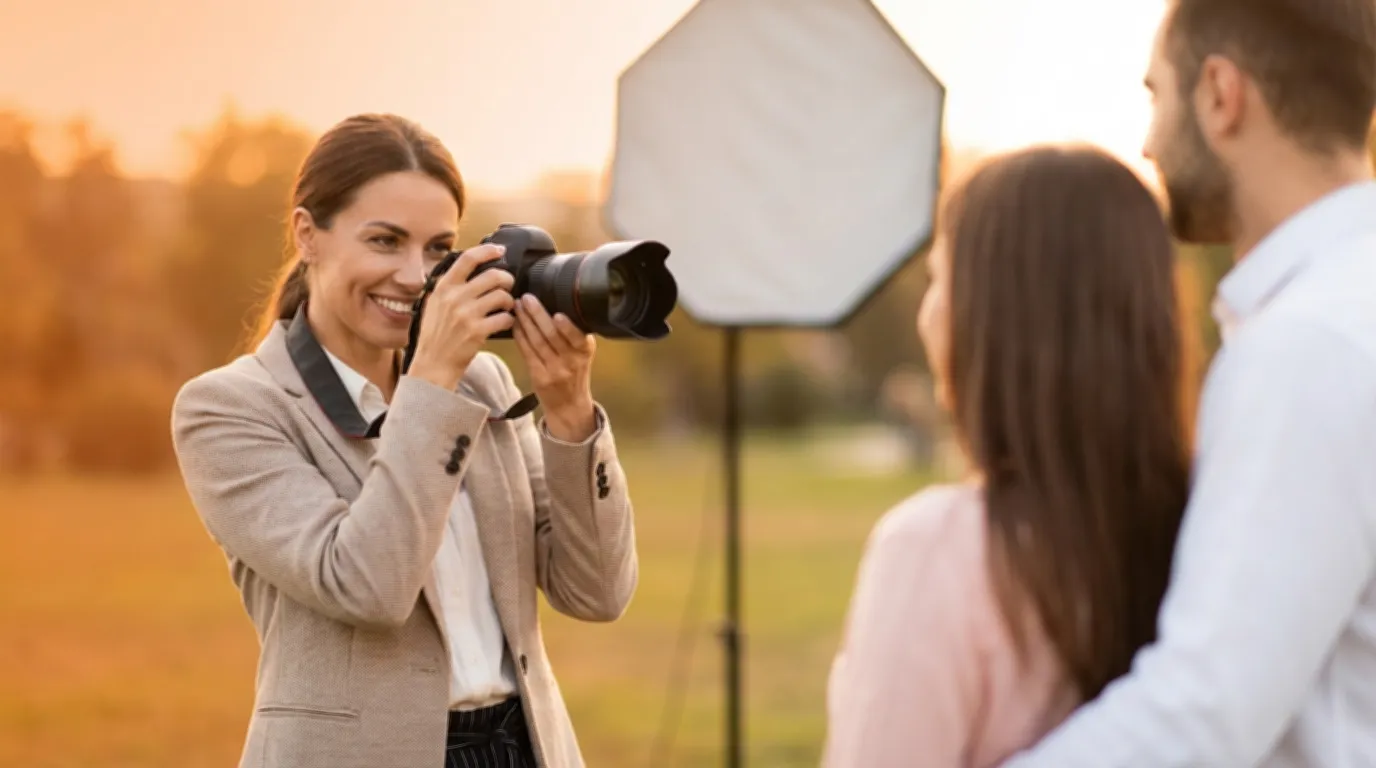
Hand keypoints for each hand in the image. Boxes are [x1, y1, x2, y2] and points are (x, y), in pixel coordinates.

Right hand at [407, 244, 515, 389]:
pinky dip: (509, 319)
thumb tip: (472, 270)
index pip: (468, 259)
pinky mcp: (478, 331)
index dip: (487, 251)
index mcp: (443, 287)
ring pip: (502, 296)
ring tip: (506, 306)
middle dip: (507, 279)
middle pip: (493, 275)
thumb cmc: (435, 336)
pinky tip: (505, 322)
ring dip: (509, 301)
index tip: (500, 250)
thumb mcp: (434, 305)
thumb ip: (450, 287)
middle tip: (508, 285)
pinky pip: (505, 318)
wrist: (433, 364)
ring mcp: (466, 314)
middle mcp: (454, 298)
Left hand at [512, 294, 596, 440]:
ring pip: (537, 342)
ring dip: (526, 322)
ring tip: (518, 306)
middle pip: (553, 335)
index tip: (557, 312)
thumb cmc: (575, 373)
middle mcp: (572, 362)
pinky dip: (520, 337)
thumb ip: (574, 334)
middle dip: (538, 315)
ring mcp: (555, 371)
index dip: (567, 326)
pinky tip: (515, 324)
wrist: (569, 405)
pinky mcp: (539, 377)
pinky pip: (527, 353)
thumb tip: (555, 302)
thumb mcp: (582, 353)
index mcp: (585, 351)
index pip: (577, 336)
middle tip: (527, 298)